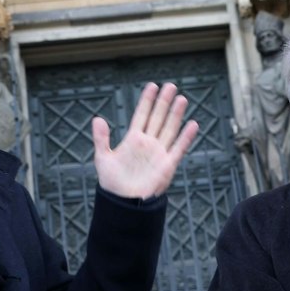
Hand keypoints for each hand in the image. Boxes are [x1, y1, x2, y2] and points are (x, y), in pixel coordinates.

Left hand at [92, 82, 199, 199]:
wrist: (124, 204)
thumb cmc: (112, 184)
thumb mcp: (103, 158)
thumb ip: (101, 138)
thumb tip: (97, 119)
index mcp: (133, 140)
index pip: (142, 115)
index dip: (147, 100)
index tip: (153, 86)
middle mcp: (148, 143)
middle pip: (158, 118)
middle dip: (164, 102)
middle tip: (171, 86)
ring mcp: (159, 153)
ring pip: (169, 129)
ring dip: (175, 115)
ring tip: (181, 99)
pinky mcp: (167, 165)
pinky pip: (179, 148)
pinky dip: (186, 137)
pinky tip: (192, 124)